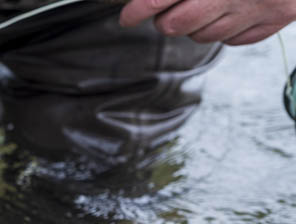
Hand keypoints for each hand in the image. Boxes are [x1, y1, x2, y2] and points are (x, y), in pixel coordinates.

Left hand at [120, 0, 295, 44]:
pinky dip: (223, 28)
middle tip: (166, 10)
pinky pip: (231, 40)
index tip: (126, 16)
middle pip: (177, 25)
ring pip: (203, 36)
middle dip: (165, 20)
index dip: (139, 8)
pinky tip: (230, 8)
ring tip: (205, 3)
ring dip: (194, 25)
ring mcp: (259, 8)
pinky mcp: (275, 20)